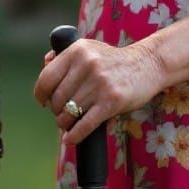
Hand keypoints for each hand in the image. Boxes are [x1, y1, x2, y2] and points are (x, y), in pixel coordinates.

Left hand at [33, 37, 163, 145]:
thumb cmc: (113, 61)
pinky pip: (85, 124)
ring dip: (65, 123)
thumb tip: (45, 63)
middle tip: (62, 113)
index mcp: (77, 50)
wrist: (146, 64)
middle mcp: (87, 64)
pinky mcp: (112, 101)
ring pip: (69, 112)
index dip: (41, 93)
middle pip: (57, 98)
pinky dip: (75, 135)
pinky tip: (71, 138)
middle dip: (57, 110)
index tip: (42, 101)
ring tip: (69, 123)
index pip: (47, 77)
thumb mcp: (89, 50)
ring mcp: (100, 83)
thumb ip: (66, 56)